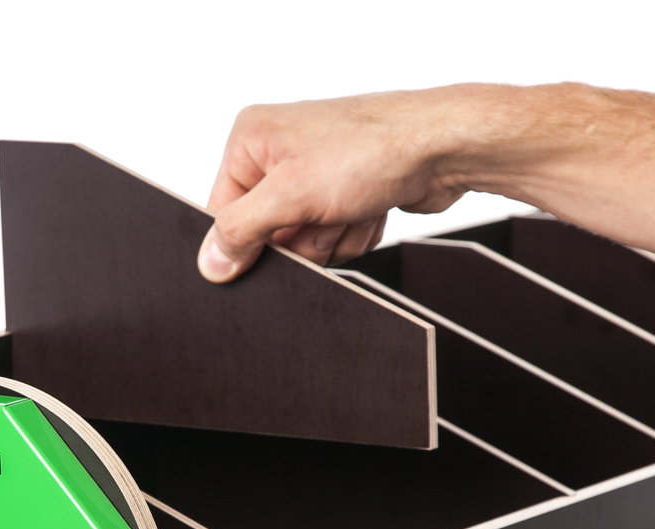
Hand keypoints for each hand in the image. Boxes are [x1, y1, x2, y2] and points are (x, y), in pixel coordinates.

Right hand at [198, 90, 468, 282]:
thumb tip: (209, 264)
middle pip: (268, 233)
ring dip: (333, 237)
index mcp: (252, 138)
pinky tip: (373, 207)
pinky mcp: (347, 192)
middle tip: (326, 216)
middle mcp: (280, 151)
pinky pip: (336, 237)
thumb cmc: (372, 150)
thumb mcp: (291, 195)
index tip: (279, 241)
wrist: (444, 147)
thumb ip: (241, 231)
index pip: (223, 212)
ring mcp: (316, 172)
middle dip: (303, 238)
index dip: (251, 239)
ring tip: (355, 206)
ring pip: (305, 242)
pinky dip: (355, 232)